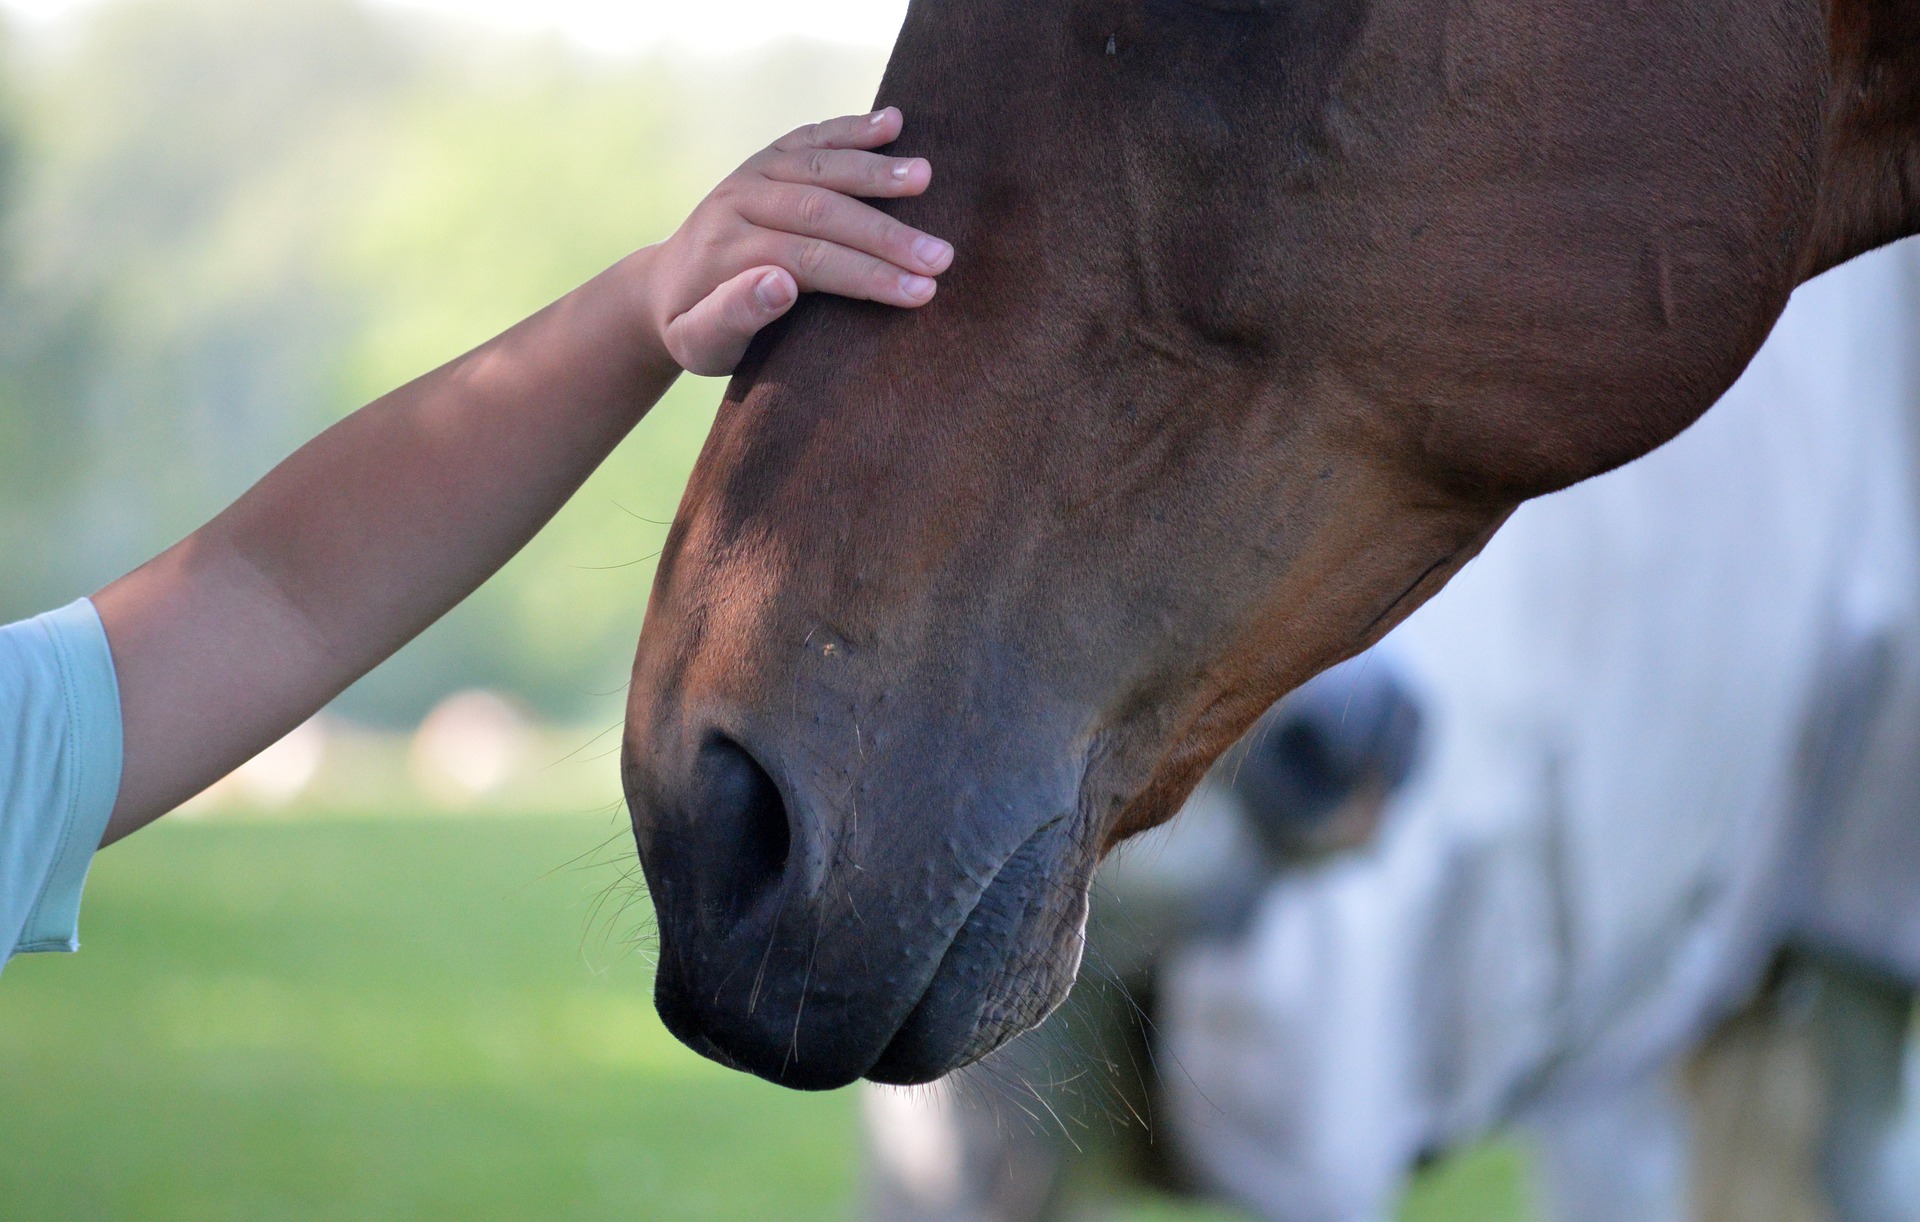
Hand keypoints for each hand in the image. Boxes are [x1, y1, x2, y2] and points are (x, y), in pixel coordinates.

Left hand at [636, 107, 953, 376]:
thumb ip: (731, 317)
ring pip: (822, 166)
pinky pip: (812, 138)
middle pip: (822, 211)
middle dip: (887, 233)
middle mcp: (738, 201)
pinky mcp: (767, 160)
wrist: (661, 289)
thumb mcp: (699, 343)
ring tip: (927, 177)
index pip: (809, 259)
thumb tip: (780, 283)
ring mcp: (753, 174)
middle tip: (942, 255)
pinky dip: (852, 127)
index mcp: (725, 250)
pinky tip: (894, 121)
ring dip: (877, 170)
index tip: (921, 293)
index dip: (868, 275)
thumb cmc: (692, 330)